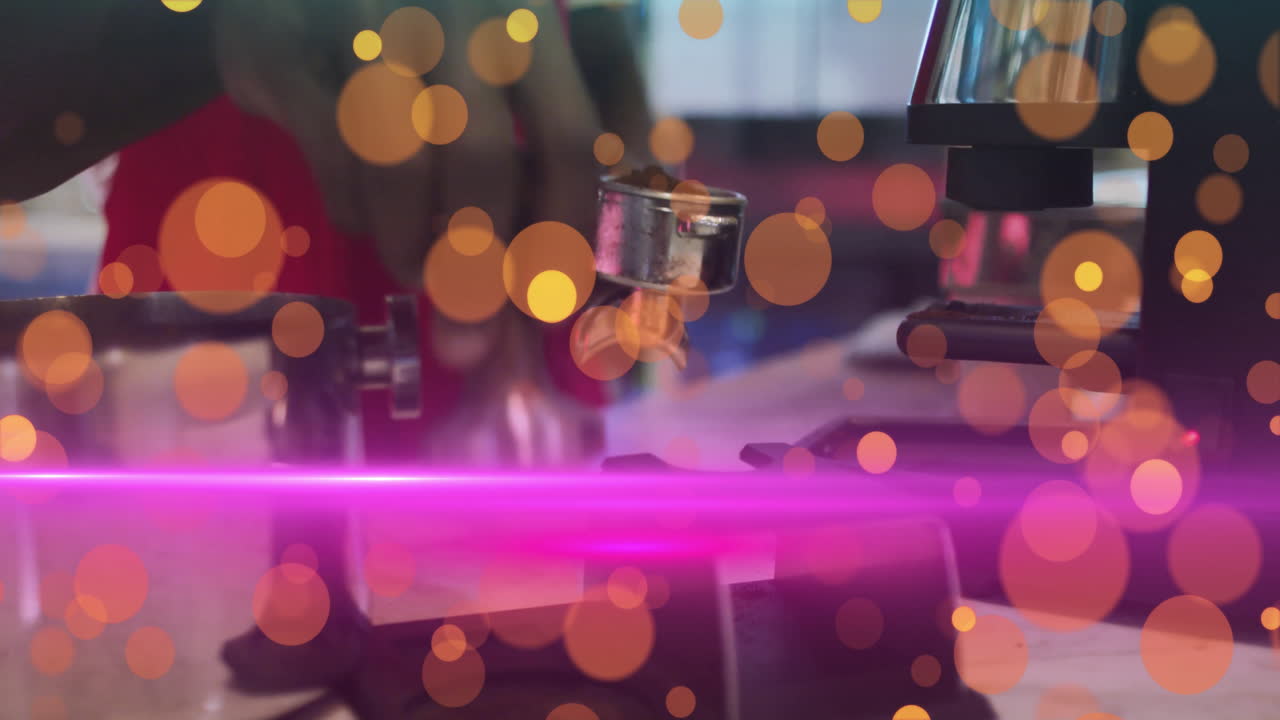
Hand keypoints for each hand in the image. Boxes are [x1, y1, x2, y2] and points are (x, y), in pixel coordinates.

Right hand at [213, 0, 607, 289]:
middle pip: (483, 158)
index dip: (565, 231)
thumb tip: (550, 299)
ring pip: (401, 165)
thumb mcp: (500, 81)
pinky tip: (365, 220)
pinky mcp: (286, 50)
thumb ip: (540, 167)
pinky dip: (355, 213)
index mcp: (525, 21)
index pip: (569, 137)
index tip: (551, 300)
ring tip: (417, 271)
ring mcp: (367, 22)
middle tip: (473, 325)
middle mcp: (454, 12)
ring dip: (411, 247)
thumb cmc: (423, 48)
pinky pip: (333, 160)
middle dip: (480, 264)